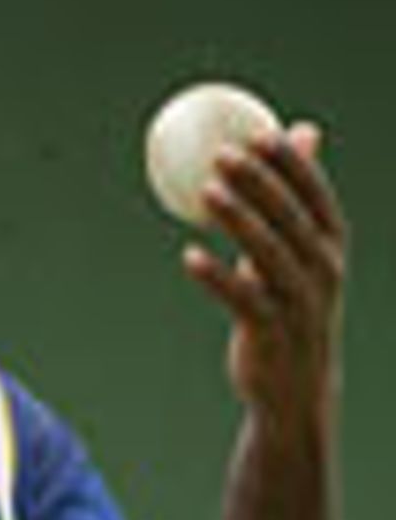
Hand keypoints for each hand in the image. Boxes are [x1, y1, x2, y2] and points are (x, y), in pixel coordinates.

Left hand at [182, 123, 347, 441]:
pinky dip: (216, 277)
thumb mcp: (302, 252)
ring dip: (236, 220)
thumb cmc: (292, 307)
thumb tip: (303, 131)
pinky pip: (242, 299)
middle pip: (290, 218)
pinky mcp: (273, 332)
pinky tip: (189, 256)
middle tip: (220, 154)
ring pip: (267, 254)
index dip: (289, 163)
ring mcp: (300, 302)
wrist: (297, 388)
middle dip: (257, 183)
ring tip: (204, 193)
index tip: (257, 134)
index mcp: (331, 246)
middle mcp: (322, 270)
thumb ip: (296, 196)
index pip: (315, 195)